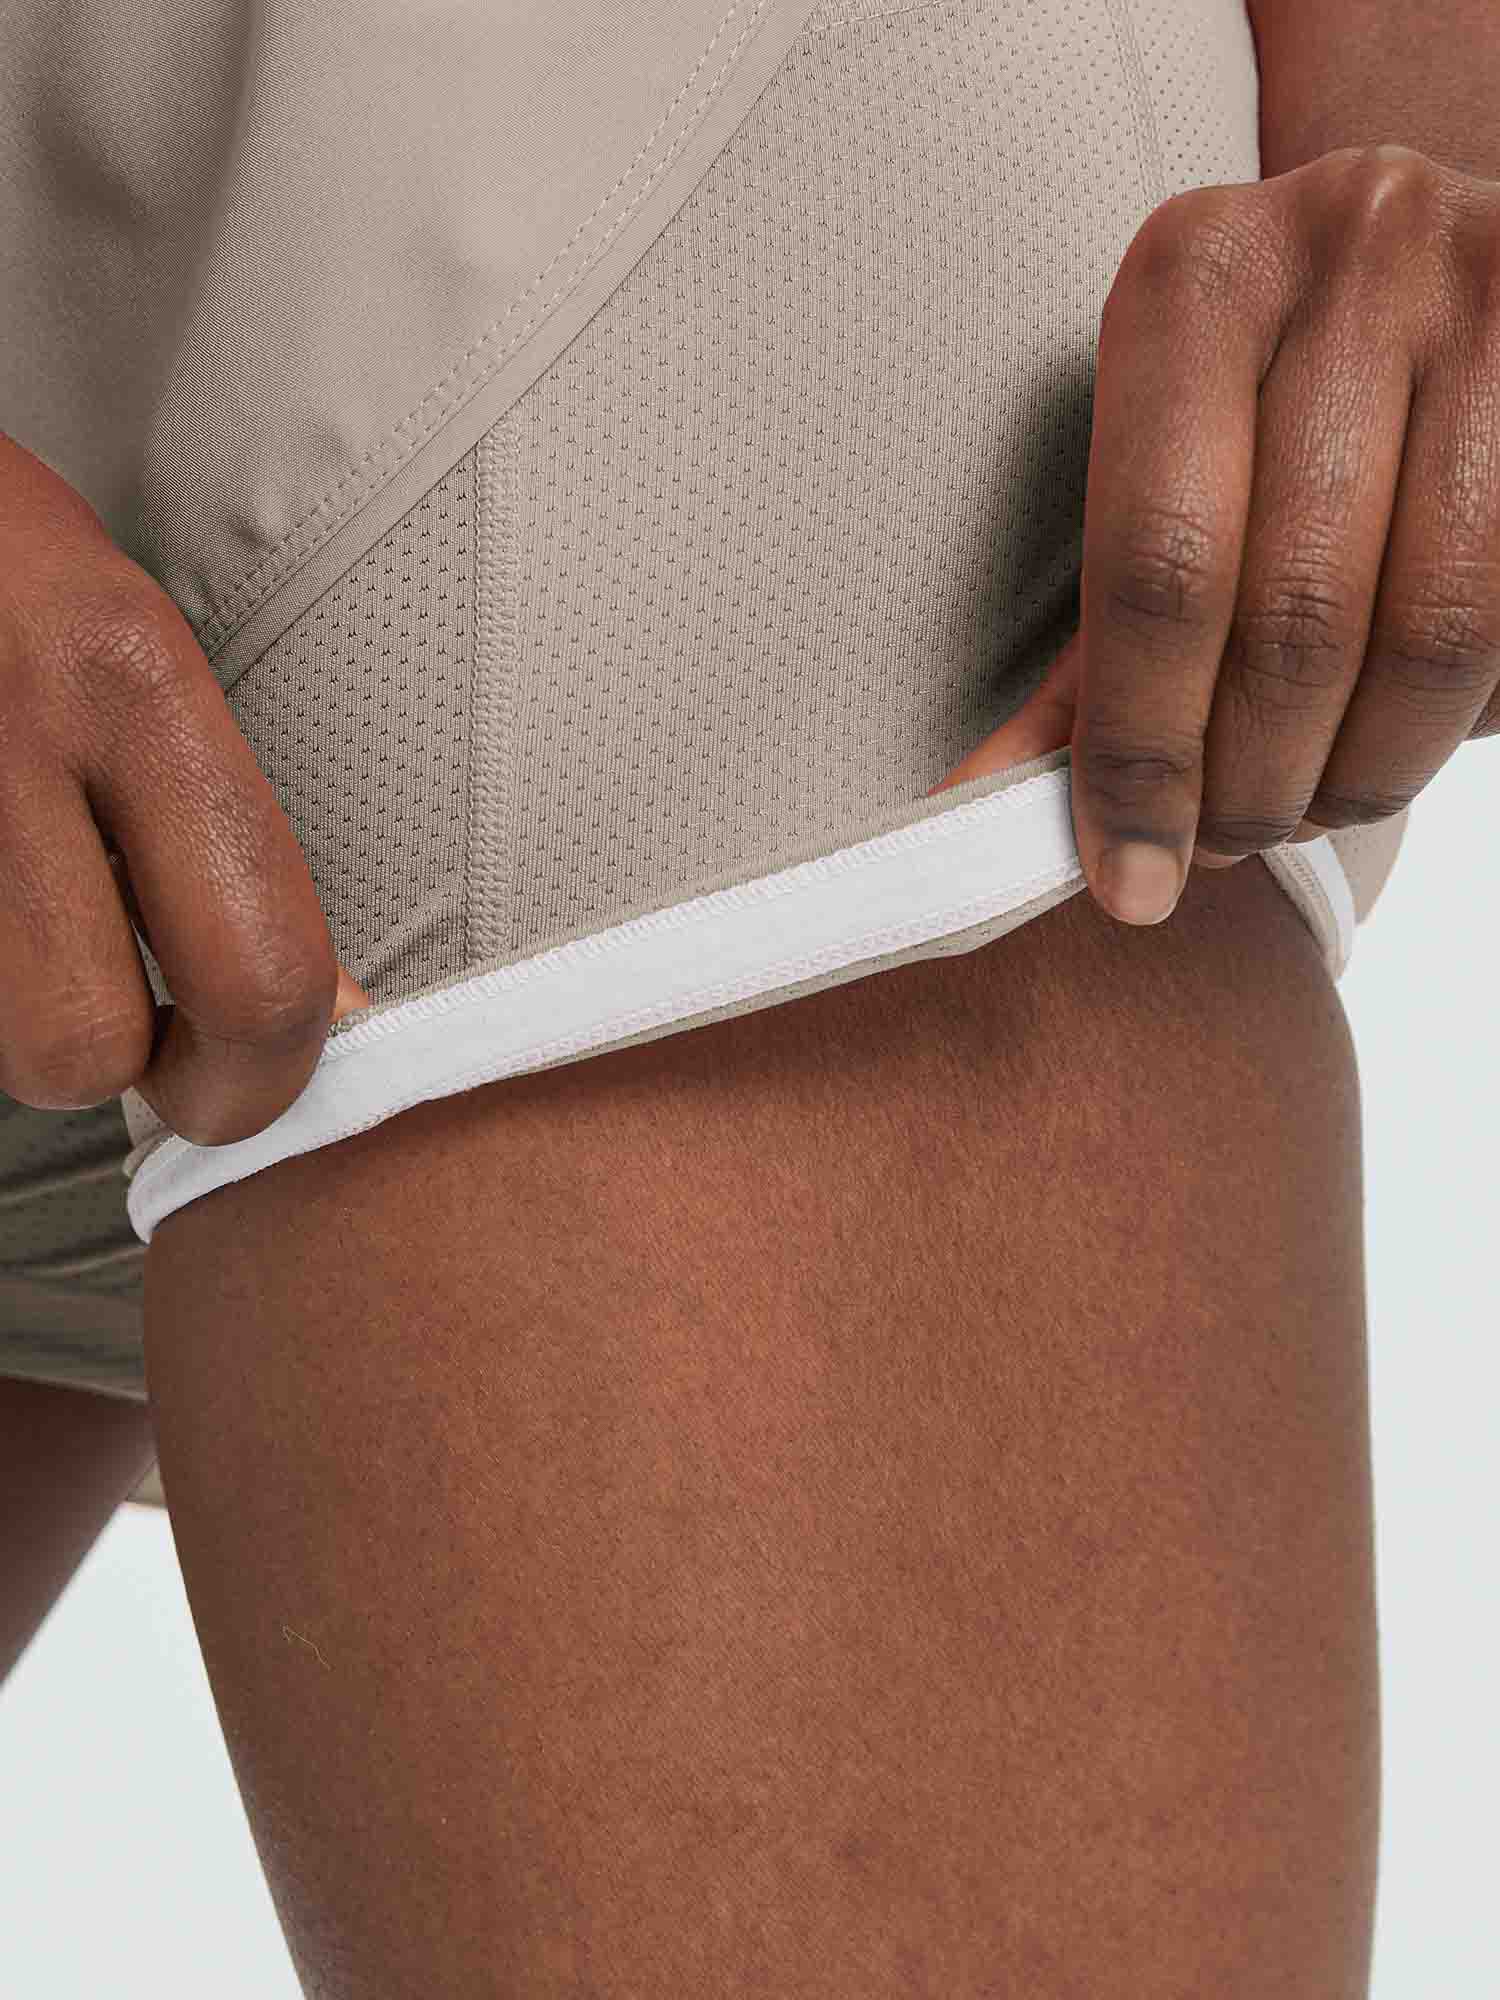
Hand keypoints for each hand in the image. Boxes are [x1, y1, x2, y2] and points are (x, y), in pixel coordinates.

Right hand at [0, 431, 369, 1144]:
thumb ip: (230, 833)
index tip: (258, 1074)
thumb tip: (328, 1007)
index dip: (264, 1074)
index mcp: (129, 680)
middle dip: (117, 1066)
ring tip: (30, 908)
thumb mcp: (139, 650)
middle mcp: (12, 732)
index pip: (255, 971)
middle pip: (81, 1049)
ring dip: (22, 1012)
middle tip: (136, 1021)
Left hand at [929, 143, 1499, 922]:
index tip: (1126, 874)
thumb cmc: (1267, 397)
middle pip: (1295, 616)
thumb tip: (986, 813)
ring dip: (1354, 775)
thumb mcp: (1158, 476)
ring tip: (1300, 807)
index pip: (1158, 568)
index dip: (1141, 753)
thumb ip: (1087, 648)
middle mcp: (1348, 256)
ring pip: (1429, 634)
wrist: (1438, 269)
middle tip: (1214, 846)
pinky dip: (1441, 726)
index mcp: (1194, 278)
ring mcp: (1490, 302)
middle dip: (1247, 785)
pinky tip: (1385, 743)